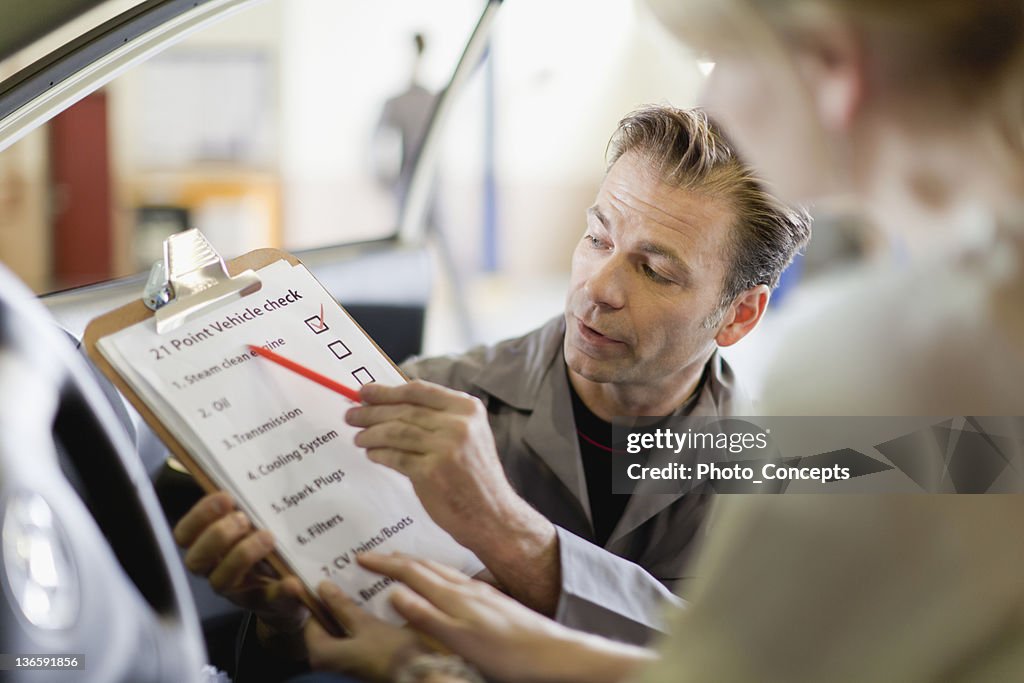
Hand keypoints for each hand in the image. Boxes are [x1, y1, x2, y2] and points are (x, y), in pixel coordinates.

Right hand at [173, 492, 307, 642]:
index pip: (185, 535)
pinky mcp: (266, 605)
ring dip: (242, 556)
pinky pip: (269, 601)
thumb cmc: (266, 548)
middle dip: (217, 535)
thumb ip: (248, 506)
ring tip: (268, 537)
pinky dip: (281, 591)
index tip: (225, 497)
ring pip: (221, 581)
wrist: (293, 588)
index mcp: (210, 548)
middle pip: (196, 560)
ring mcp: (238, 591)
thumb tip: (252, 468)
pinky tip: (293, 582)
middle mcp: (216, 570)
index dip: (199, 516)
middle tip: (243, 518)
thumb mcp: (255, 525)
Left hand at [304, 581, 431, 681]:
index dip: (320, 598)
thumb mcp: (366, 624)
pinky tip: (371, 605)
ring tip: (360, 588)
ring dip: (350, 611)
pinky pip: (352, 636)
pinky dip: (359, 622)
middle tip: (346, 580)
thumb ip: (343, 605)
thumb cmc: (389, 652)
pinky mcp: (359, 661)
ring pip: (341, 629)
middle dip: (337, 603)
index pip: (311, 619)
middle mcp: (327, 661)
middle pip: (327, 624)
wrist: (417, 676)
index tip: (330, 578)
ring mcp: (344, 662)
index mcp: (320, 653)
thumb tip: (322, 586)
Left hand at [347, 381, 521, 548]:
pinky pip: (396, 457)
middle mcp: (459, 424)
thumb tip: (393, 406)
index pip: (419, 390)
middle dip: (372, 412)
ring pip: (396, 432)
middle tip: (352, 415)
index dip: (387, 391)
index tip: (365, 391)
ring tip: (358, 437)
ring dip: (371, 434)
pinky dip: (380, 454)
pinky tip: (372, 454)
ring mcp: (446, 448)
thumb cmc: (475, 476)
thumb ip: (439, 418)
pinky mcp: (432, 472)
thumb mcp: (468, 436)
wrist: (493, 515)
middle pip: (404, 410)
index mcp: (468, 408)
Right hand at [357, 552, 583, 682]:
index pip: (412, 572)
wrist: (553, 654)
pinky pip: (456, 579)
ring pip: (442, 570)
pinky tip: (445, 583)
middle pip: (426, 566)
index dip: (385, 564)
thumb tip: (394, 593)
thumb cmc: (508, 654)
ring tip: (403, 563)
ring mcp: (482, 592)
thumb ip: (427, 616)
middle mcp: (468, 588)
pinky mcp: (494, 600)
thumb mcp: (460, 640)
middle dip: (397, 559)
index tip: (362, 557)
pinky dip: (438, 575)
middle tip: (375, 556)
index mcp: (455, 596)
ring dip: (418, 564)